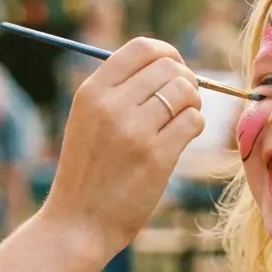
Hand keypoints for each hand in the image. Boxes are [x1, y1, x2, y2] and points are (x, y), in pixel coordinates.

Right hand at [43, 38, 205, 254]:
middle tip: (183, 100)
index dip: (167, 53)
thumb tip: (167, 64)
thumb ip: (117, 90)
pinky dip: (194, 126)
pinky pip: (193, 121)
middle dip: (185, 79)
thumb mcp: (87, 120)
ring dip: (192, 103)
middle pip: (169, 67)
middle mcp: (112, 105)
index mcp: (92, 91)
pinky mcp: (156, 156)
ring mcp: (135, 131)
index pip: (141, 48)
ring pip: (186, 92)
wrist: (77, 223)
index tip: (173, 68)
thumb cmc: (88, 171)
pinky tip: (181, 139)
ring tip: (181, 120)